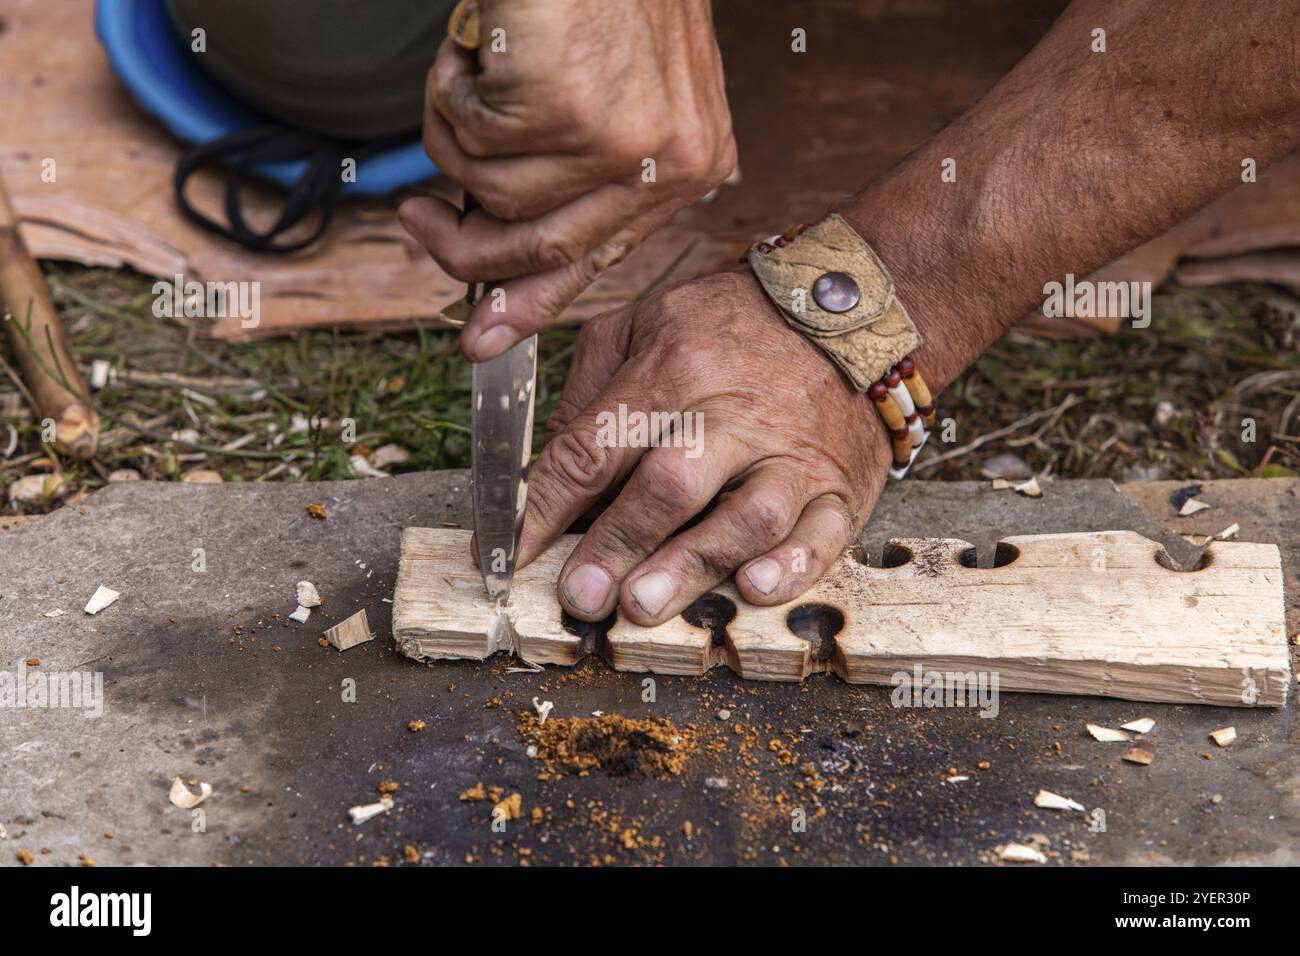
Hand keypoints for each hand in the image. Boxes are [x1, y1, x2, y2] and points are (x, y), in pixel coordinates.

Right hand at [398, 0, 736, 361]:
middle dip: (460, 244)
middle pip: (536, 250)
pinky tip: (482, 41)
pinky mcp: (571, 113)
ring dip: (455, 128)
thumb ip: (572, 181)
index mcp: (688, 163)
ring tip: (478, 65)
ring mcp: (624, 144)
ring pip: (489, 191)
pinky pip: (466, 140)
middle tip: (415, 218)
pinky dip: (450, 87)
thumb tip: (495, 277)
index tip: (478, 338)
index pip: (596, 260)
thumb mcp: (608, 92)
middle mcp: (670, 165)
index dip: (526, 304)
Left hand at [517, 270, 892, 624]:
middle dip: (620, 544)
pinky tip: (754, 588)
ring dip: (693, 566)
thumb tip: (548, 473)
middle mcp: (732, 414)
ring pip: (747, 517)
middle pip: (671, 485)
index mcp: (673, 369)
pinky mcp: (839, 484)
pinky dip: (792, 567)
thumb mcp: (643, 322)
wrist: (848, 305)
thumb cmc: (731, 324)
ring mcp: (791, 453)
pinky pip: (823, 533)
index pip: (596, 446)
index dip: (547, 506)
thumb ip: (588, 392)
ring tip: (645, 606)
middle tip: (581, 596)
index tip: (513, 553)